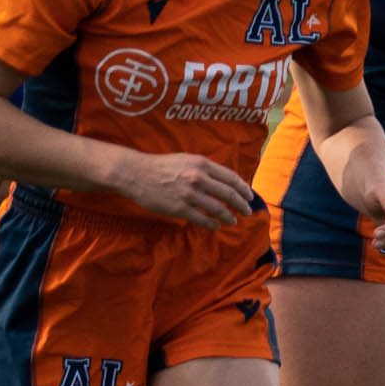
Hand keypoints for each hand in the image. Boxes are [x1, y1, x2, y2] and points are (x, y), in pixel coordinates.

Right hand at [112, 152, 256, 226]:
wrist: (135, 173)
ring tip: (233, 220)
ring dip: (229, 217)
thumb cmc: (162, 166)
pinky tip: (216, 225)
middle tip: (247, 211)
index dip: (244, 189)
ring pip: (218, 209)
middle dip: (242, 205)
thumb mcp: (187, 160)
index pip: (232, 178)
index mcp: (202, 164)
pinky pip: (202, 219)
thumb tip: (226, 181)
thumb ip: (206, 169)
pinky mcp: (179, 208)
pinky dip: (212, 223)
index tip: (249, 197)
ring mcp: (189, 194)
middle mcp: (198, 178)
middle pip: (229, 195)